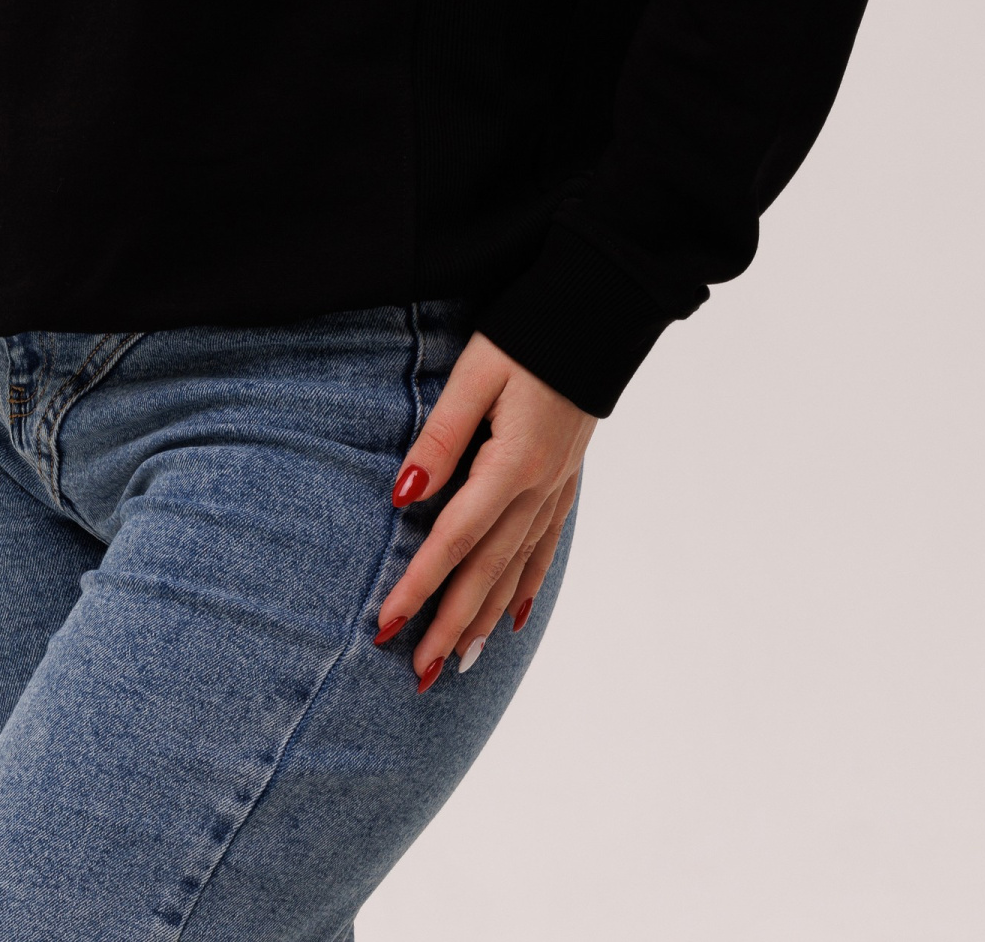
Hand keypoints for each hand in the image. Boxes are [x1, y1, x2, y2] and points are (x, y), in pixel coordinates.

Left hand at [372, 332, 593, 690]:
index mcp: (512, 464)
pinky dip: (525, 586)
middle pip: (486, 570)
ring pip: (515, 569)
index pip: (454, 540)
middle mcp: (539, 488)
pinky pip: (544, 547)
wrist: (599, 310)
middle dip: (449, 624)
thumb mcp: (475, 373)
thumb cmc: (528, 333)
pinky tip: (511, 614)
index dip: (418, 586)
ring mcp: (558, 487)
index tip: (385, 625)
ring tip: (457, 664)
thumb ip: (440, 436)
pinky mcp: (566, 478)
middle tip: (416, 674)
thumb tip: (403, 495)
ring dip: (484, 618)